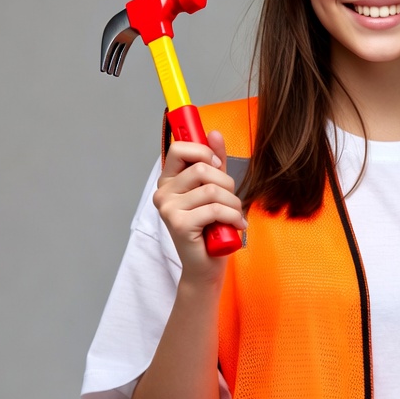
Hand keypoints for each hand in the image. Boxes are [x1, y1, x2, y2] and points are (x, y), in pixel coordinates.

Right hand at [152, 130, 245, 279]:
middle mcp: (163, 193)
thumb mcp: (215, 189)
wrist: (206, 265)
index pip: (180, 148)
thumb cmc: (211, 228)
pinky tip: (236, 225)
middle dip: (227, 183)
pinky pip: (215, 209)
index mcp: (168, 181)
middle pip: (202, 168)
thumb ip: (215, 162)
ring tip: (235, 216)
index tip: (217, 165)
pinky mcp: (179, 224)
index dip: (204, 152)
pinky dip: (232, 217)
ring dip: (233, 204)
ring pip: (212, 190)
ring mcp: (168, 209)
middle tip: (232, 201)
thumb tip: (214, 133)